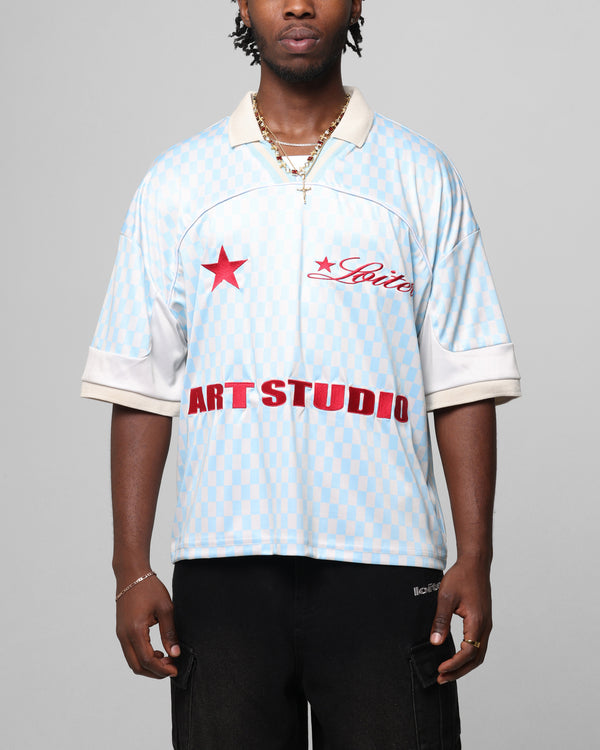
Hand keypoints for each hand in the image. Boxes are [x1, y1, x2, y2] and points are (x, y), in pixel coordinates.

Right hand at [115, 574, 179, 678]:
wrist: (131, 575)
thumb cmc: (149, 588)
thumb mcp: (165, 608)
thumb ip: (170, 633)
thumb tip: (175, 654)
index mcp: (135, 630)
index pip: (147, 660)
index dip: (162, 669)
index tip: (176, 669)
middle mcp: (124, 635)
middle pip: (136, 666)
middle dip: (154, 672)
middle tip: (171, 668)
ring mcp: (121, 634)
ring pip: (132, 661)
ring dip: (148, 665)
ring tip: (166, 660)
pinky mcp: (121, 631)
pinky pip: (130, 652)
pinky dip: (142, 657)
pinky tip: (156, 652)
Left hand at [429, 558, 491, 683]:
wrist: (475, 564)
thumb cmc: (461, 577)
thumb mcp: (446, 597)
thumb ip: (441, 620)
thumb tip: (435, 642)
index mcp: (477, 621)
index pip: (468, 652)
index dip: (454, 664)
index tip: (440, 669)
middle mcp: (485, 626)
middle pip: (476, 658)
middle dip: (459, 671)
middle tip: (442, 678)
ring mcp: (486, 624)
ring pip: (479, 653)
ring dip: (464, 665)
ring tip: (447, 672)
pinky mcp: (484, 621)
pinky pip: (479, 645)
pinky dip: (469, 656)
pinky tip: (456, 656)